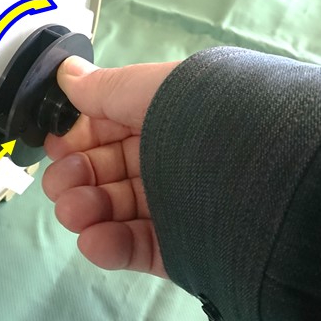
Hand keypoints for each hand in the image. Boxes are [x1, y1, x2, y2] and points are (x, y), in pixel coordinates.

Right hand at [42, 56, 179, 277]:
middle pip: (108, 172)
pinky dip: (110, 246)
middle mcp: (168, 160)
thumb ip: (103, 87)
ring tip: (74, 211)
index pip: (108, 131)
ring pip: (117, 211)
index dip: (77, 139)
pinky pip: (140, 248)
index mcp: (162, 120)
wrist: (266, 170)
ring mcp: (175, 206)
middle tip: (61, 182)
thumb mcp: (148, 90)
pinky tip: (93, 240)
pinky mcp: (183, 248)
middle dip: (76, 176)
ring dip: (85, 211)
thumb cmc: (201, 117)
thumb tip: (66, 73)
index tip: (54, 145)